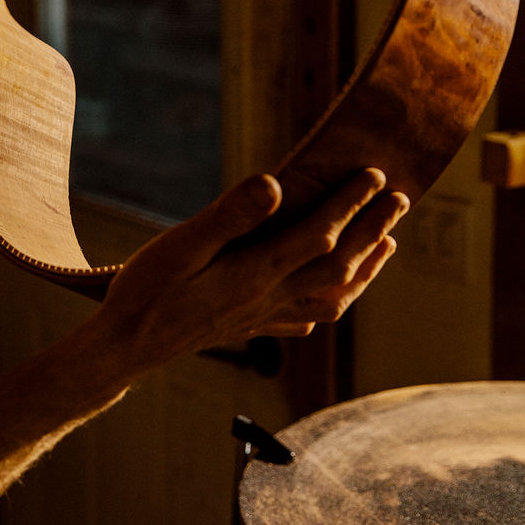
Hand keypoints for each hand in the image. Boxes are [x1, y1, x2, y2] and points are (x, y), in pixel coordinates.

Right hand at [95, 168, 407, 373]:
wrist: (124, 349)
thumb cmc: (146, 291)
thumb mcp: (180, 245)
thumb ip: (229, 217)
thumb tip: (276, 185)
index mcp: (254, 276)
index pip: (319, 237)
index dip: (351, 204)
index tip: (375, 175)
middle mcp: (268, 300)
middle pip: (338, 268)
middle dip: (373, 231)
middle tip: (400, 199)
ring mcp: (262, 319)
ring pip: (331, 299)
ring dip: (365, 270)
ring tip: (387, 245)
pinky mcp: (249, 328)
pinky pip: (306, 320)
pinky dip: (332, 303)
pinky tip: (332, 300)